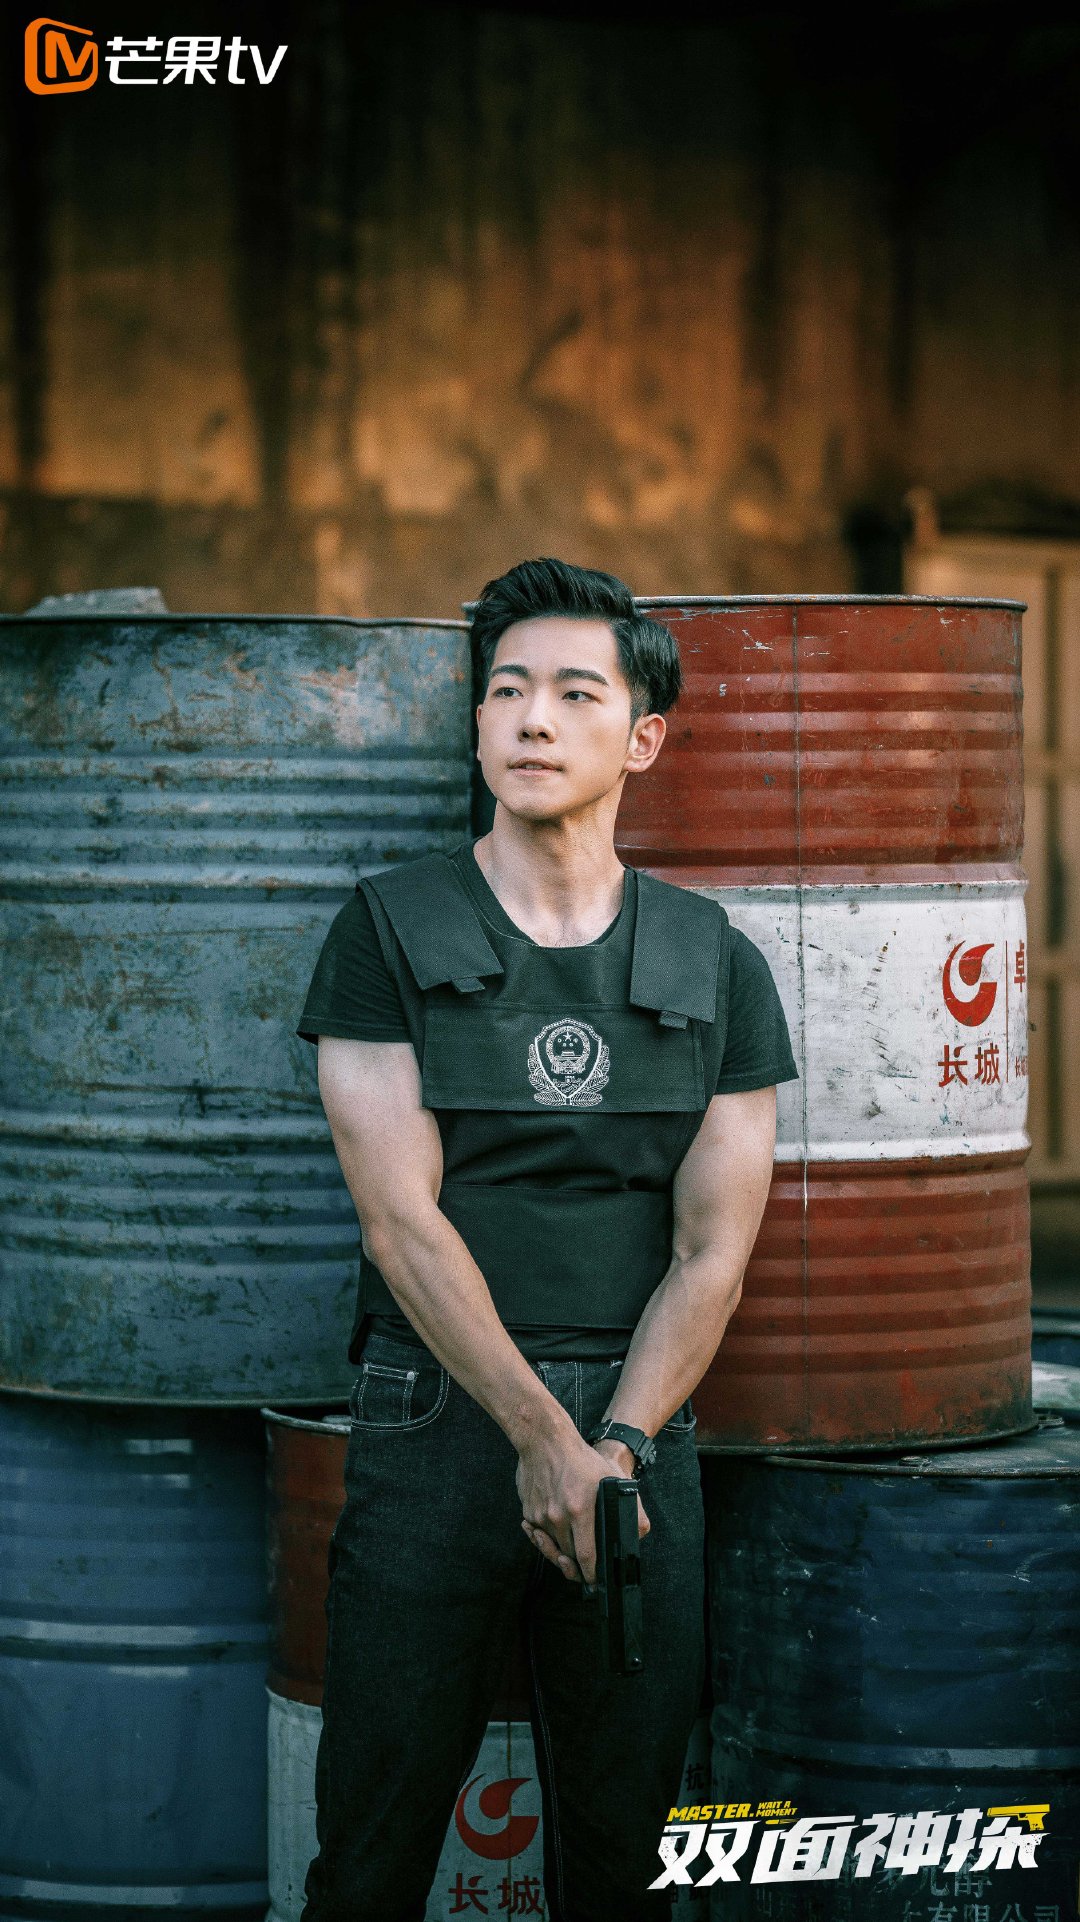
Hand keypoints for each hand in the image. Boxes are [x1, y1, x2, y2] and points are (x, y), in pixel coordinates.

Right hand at [516, 1432, 650, 1585]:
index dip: (591, 1574)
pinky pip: (539, 1534)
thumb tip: (638, 1532)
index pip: (586, 1557)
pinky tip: (552, 1537)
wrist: (545, 1440)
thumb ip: (630, 1507)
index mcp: (580, 1511)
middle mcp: (558, 1517)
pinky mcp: (529, 1512)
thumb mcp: (612, 1479)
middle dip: (576, 1567)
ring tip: (567, 1558)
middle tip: (582, 1572)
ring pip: (553, 1547)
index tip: (593, 1582)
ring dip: (561, 1553)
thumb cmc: (581, 1459)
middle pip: (568, 1556)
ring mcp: (541, 1516)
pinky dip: (546, 1538)